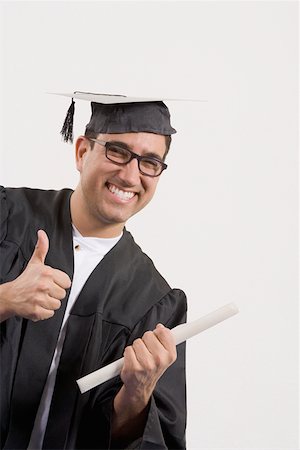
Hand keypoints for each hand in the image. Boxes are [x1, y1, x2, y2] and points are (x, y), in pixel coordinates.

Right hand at [0, 230, 70, 321]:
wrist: (10, 296)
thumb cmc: (25, 280)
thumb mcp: (35, 262)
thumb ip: (42, 248)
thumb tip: (42, 234)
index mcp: (47, 273)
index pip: (67, 282)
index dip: (59, 283)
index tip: (51, 283)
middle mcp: (44, 285)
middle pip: (62, 294)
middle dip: (54, 294)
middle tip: (43, 291)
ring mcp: (40, 299)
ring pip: (57, 305)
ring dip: (49, 303)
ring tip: (40, 298)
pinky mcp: (37, 311)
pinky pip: (50, 314)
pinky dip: (44, 312)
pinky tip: (37, 305)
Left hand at [111, 324, 176, 442]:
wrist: (140, 386)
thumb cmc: (152, 368)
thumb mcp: (165, 355)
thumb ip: (165, 340)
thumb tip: (161, 327)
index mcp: (170, 355)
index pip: (164, 332)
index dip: (158, 332)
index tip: (158, 333)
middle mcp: (159, 360)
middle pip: (148, 334)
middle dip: (146, 340)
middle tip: (147, 351)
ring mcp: (146, 364)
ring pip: (137, 342)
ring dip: (136, 348)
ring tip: (140, 357)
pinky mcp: (133, 367)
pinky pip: (128, 349)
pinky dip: (128, 354)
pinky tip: (133, 361)